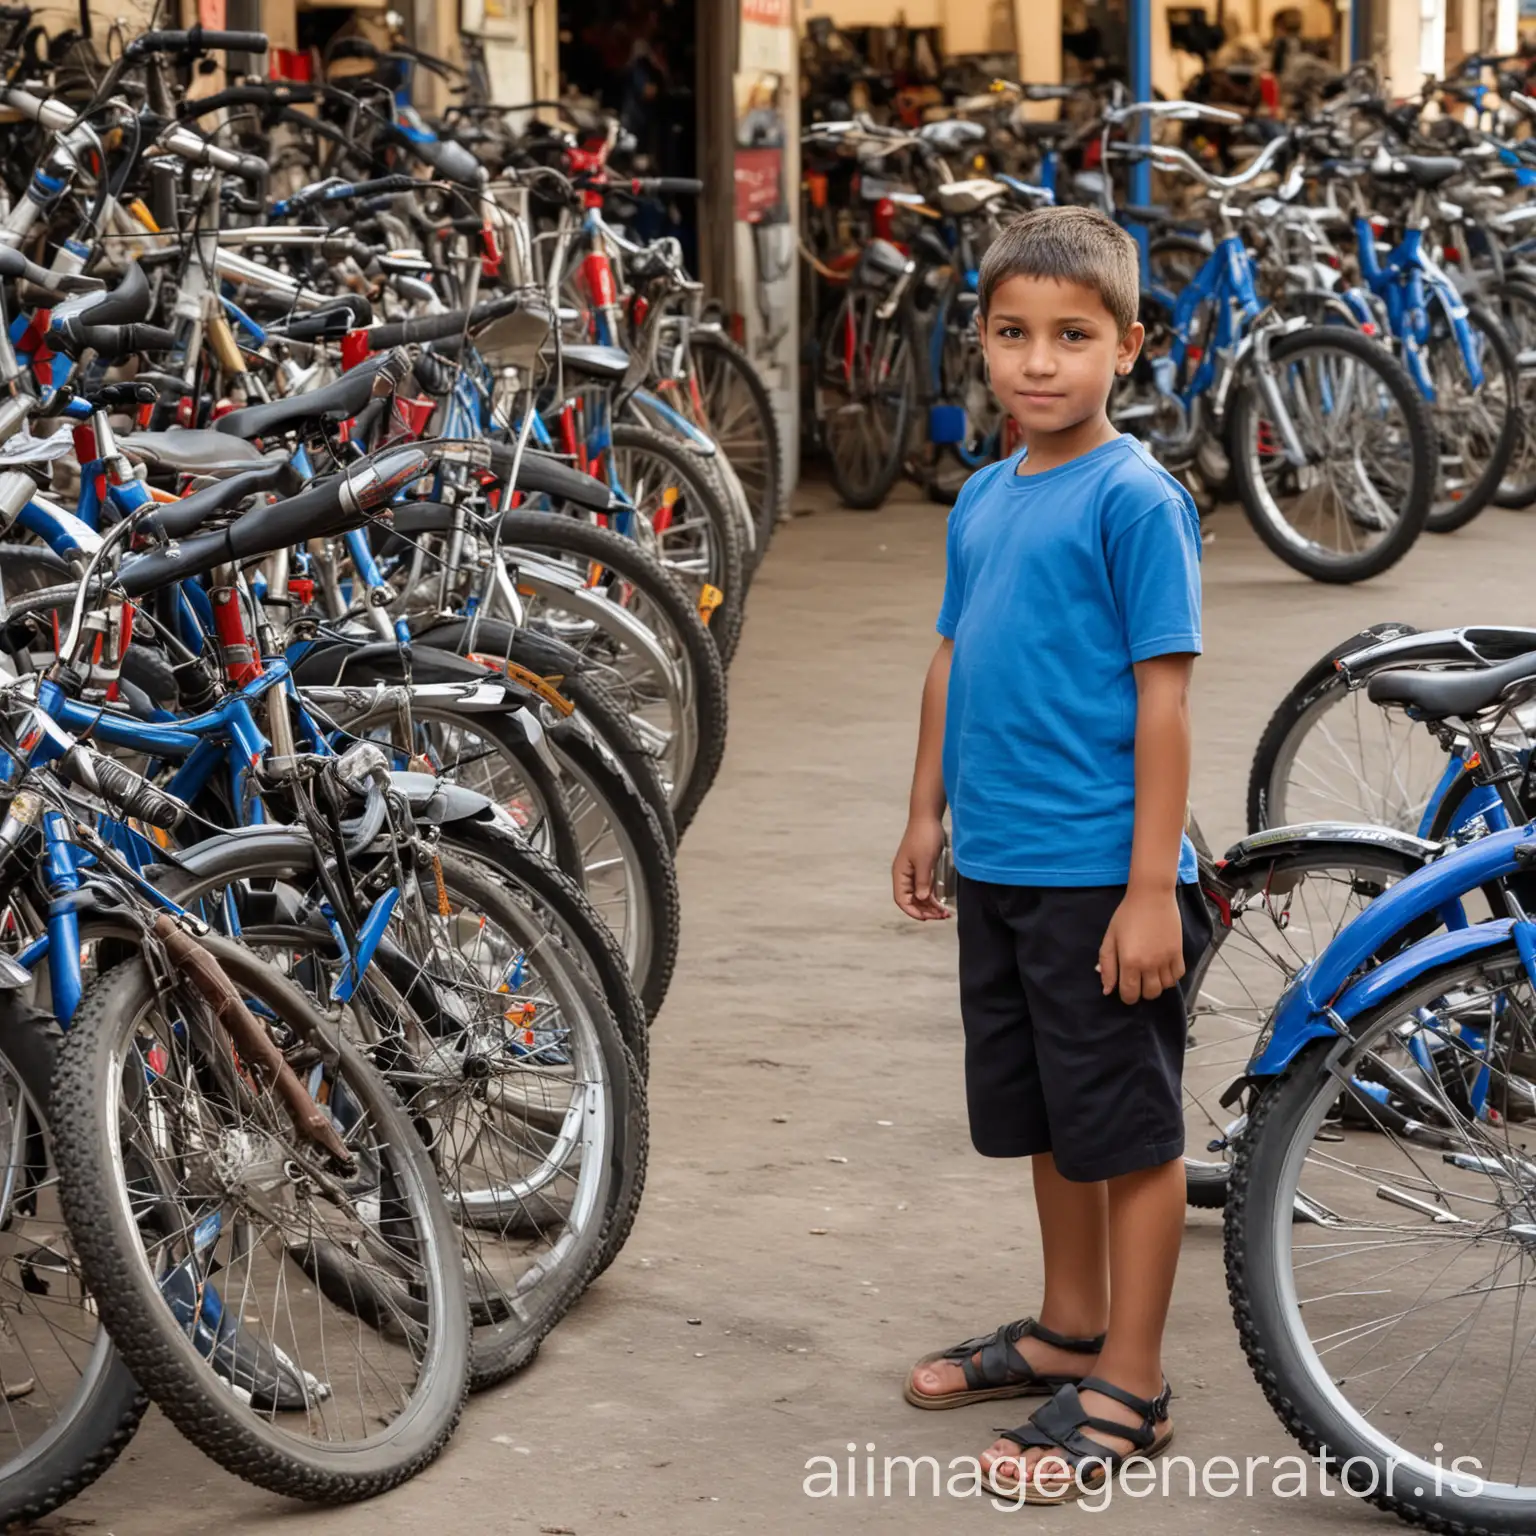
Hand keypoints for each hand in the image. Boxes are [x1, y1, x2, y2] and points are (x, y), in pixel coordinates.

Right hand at [893, 815, 950, 920]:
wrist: (927, 818)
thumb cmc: (924, 837)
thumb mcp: (925, 861)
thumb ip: (923, 881)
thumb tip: (922, 898)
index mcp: (900, 874)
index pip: (902, 900)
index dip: (913, 911)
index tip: (927, 918)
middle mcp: (904, 875)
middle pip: (911, 900)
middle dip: (925, 910)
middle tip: (942, 916)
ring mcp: (913, 872)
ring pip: (919, 895)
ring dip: (930, 905)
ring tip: (945, 912)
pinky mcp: (922, 869)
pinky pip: (925, 887)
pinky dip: (933, 896)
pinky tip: (943, 901)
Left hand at [1098, 887, 1182, 1004]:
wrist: (1151, 896)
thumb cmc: (1127, 915)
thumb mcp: (1110, 938)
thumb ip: (1107, 965)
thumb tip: (1107, 990)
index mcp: (1129, 961)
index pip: (1130, 994)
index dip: (1126, 996)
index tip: (1125, 989)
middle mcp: (1149, 964)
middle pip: (1150, 994)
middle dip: (1142, 992)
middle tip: (1137, 980)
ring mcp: (1166, 959)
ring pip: (1165, 987)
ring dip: (1157, 985)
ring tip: (1150, 974)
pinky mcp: (1178, 953)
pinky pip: (1178, 976)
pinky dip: (1171, 977)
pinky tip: (1163, 968)